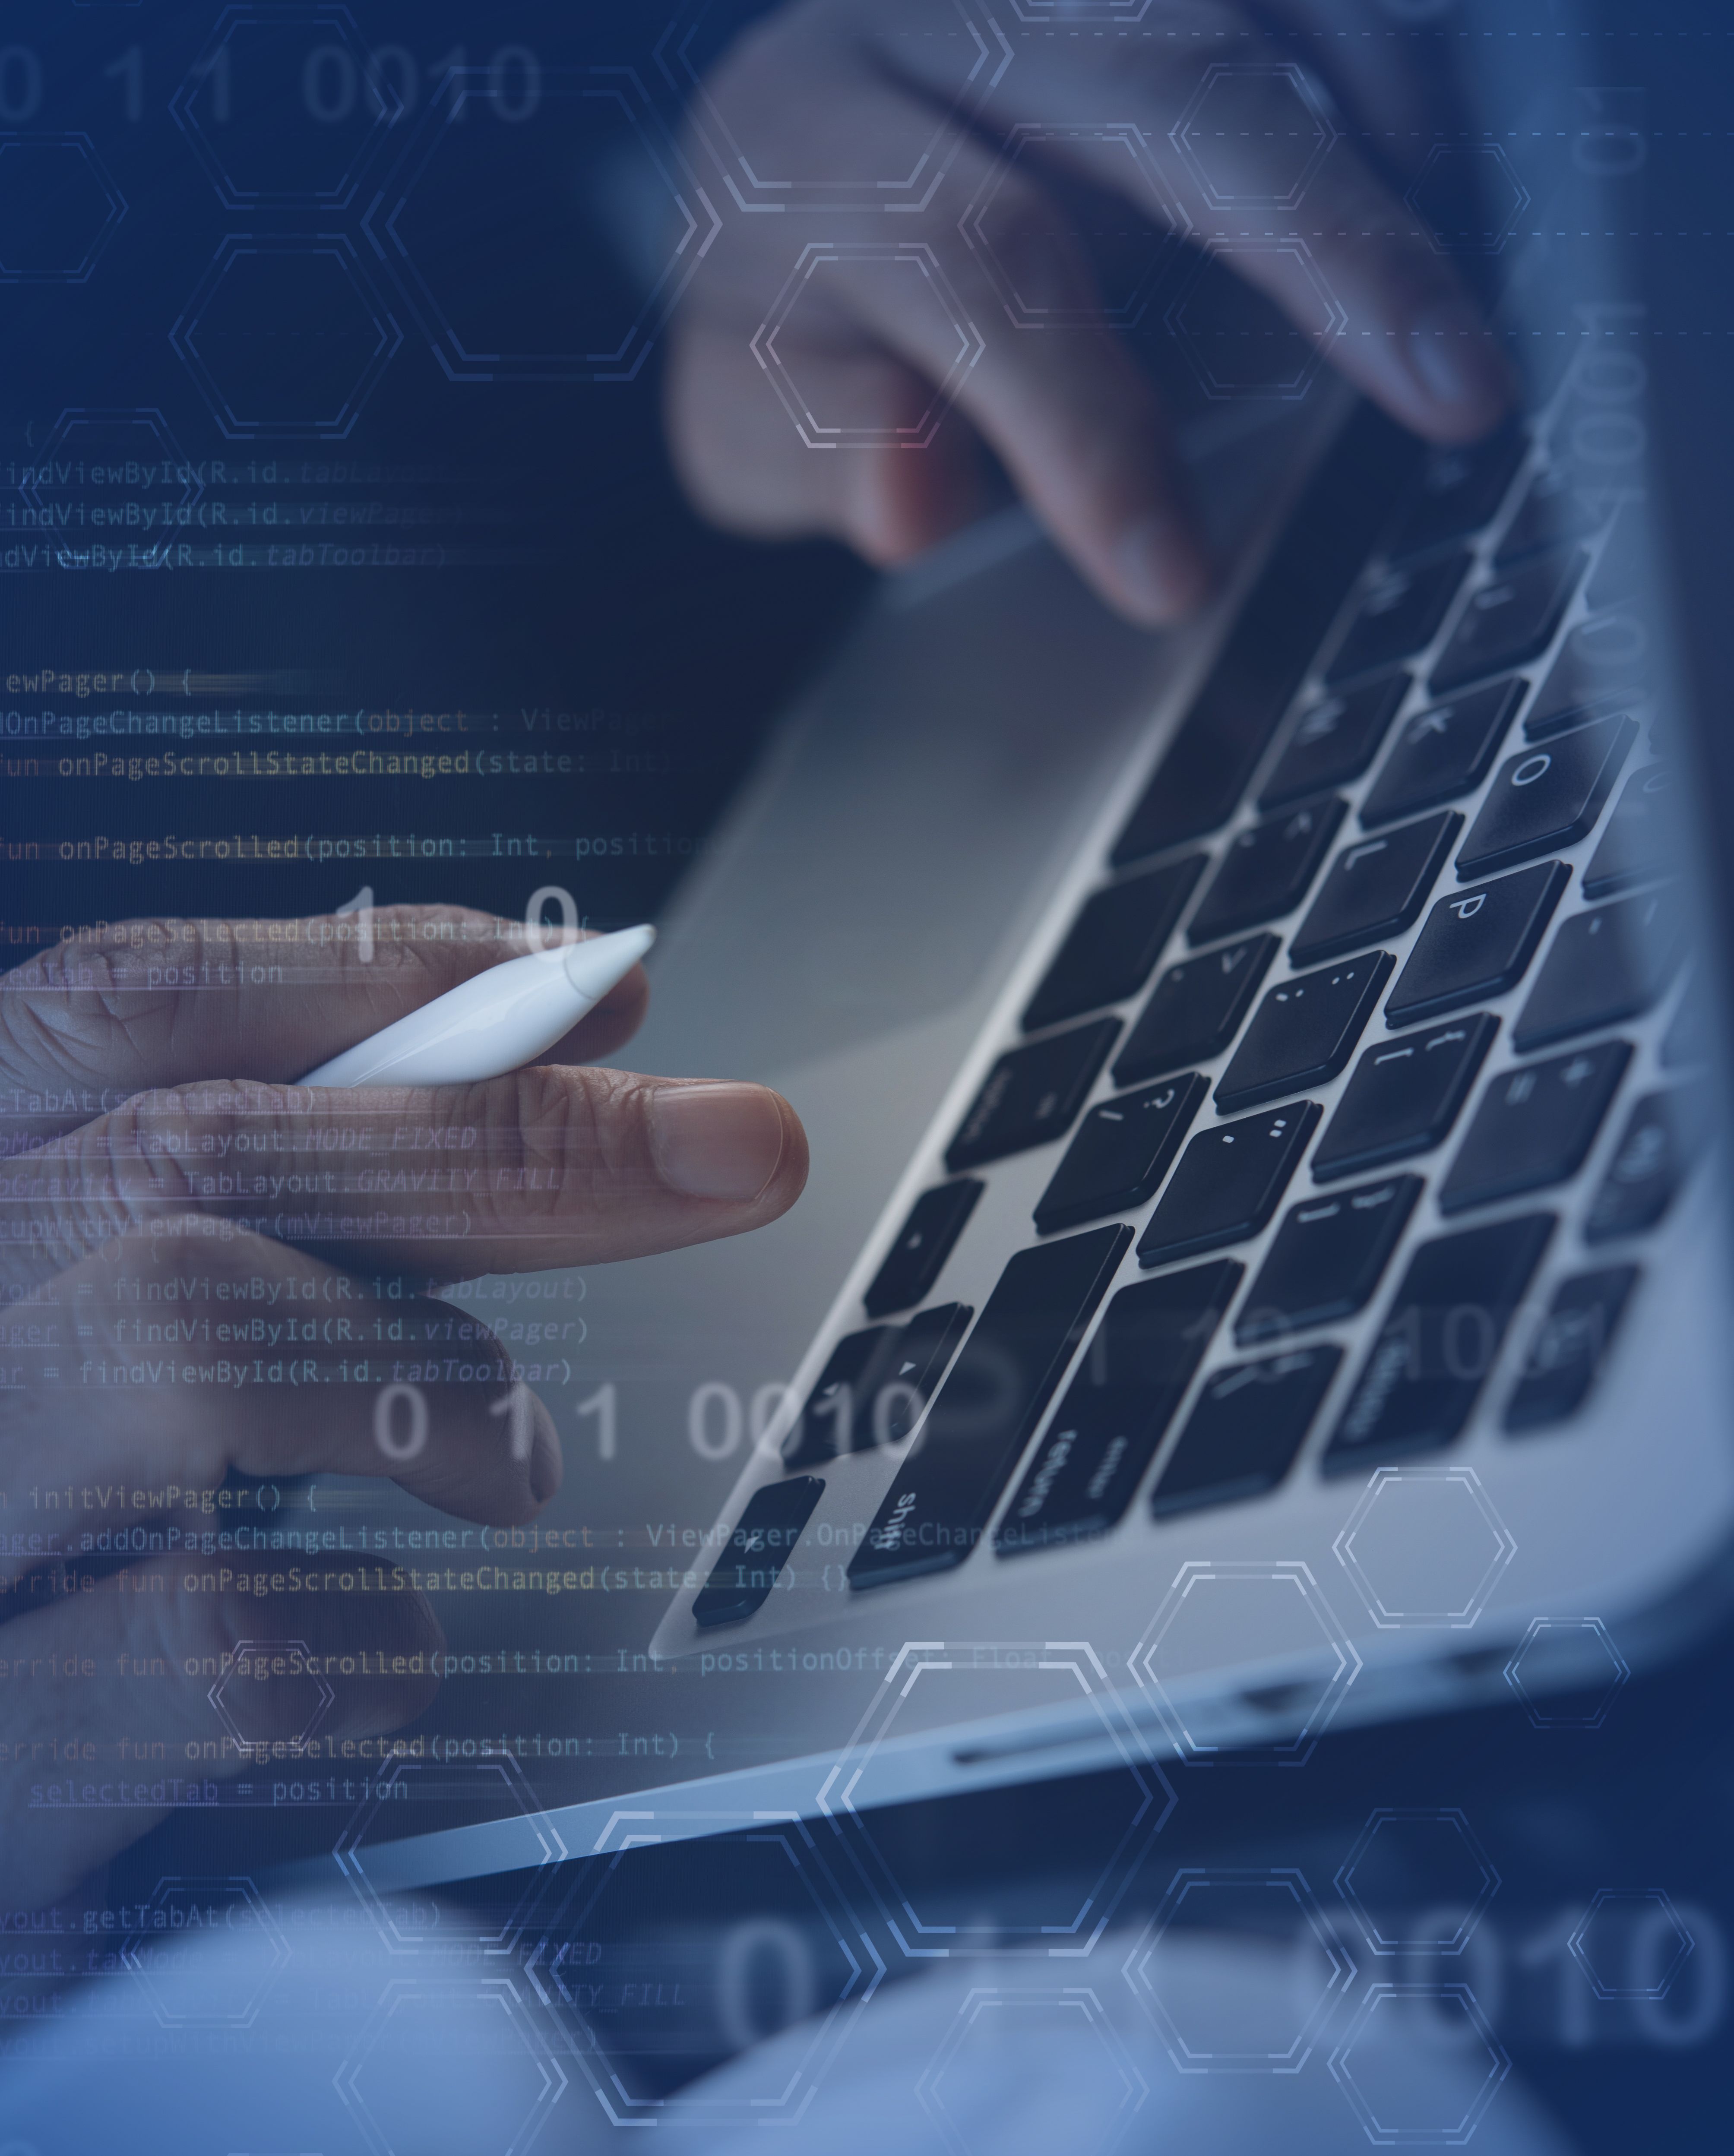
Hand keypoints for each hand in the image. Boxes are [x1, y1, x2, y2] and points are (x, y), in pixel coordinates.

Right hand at [0, 907, 805, 1912]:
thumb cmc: (32, 1554)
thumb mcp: (104, 1346)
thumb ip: (264, 1212)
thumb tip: (536, 1059)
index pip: (121, 1010)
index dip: (365, 974)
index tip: (584, 984)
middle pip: (200, 1151)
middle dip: (511, 1138)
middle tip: (736, 1151)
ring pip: (183, 1321)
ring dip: (424, 1379)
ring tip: (512, 1464)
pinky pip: (210, 1635)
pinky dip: (362, 1630)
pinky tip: (381, 1654)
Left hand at [666, 0, 1512, 624]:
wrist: (790, 173)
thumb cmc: (791, 313)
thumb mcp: (752, 415)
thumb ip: (816, 454)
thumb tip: (910, 490)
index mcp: (804, 138)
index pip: (973, 260)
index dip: (1082, 424)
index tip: (1173, 574)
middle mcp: (933, 11)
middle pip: (1163, 88)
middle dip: (1326, 245)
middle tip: (1450, 394)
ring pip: (1247, 15)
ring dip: (1382, 155)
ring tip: (1461, 311)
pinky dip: (1386, 74)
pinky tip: (1432, 187)